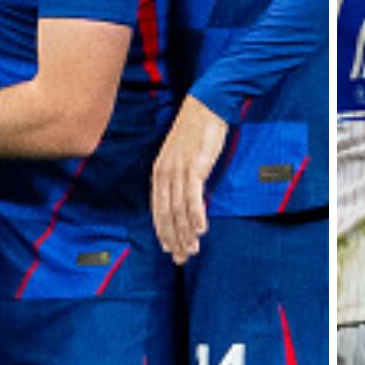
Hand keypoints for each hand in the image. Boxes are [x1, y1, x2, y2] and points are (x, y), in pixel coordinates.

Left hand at [150, 96, 227, 262]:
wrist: (206, 106)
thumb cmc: (196, 130)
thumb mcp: (182, 156)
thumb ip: (181, 177)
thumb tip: (186, 198)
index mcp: (159, 172)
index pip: (158, 209)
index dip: (163, 231)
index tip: (169, 249)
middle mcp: (165, 173)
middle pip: (167, 214)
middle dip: (174, 239)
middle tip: (181, 258)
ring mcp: (179, 171)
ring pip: (179, 210)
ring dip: (186, 233)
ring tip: (192, 250)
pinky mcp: (195, 167)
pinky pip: (193, 198)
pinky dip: (196, 216)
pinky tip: (201, 230)